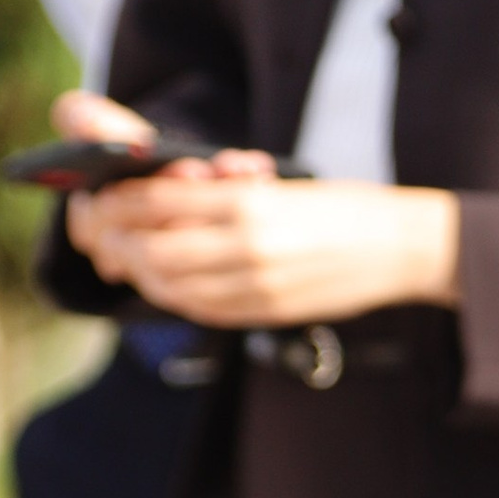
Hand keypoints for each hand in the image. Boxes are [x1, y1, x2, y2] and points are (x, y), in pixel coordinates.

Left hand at [70, 166, 462, 327]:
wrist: (399, 248)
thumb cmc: (339, 207)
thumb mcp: (279, 185)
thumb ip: (221, 196)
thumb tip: (157, 204)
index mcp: (249, 201)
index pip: (159, 201)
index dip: (118, 204)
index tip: (99, 200)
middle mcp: (250, 245)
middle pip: (156, 251)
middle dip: (120, 246)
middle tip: (104, 238)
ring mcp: (260, 286)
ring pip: (176, 286)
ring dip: (144, 276)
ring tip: (130, 262)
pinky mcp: (270, 313)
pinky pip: (205, 310)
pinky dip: (176, 297)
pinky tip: (167, 285)